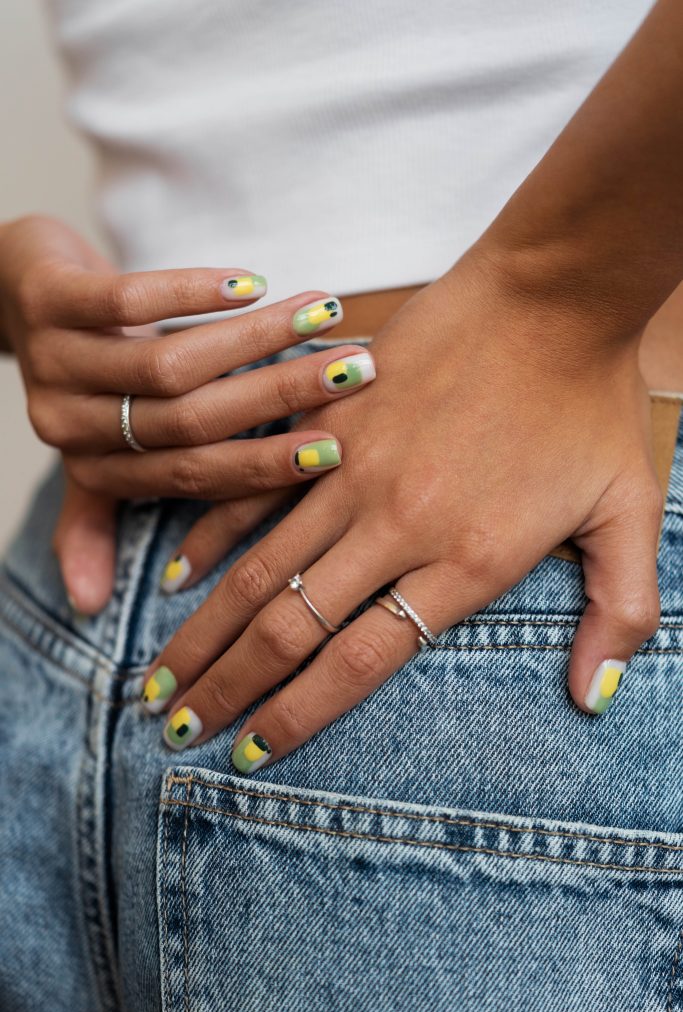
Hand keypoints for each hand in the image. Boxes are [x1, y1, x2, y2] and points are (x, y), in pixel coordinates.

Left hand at [0, 215, 374, 609]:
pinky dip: (192, 294)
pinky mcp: (47, 298)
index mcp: (98, 468)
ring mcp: (55, 362)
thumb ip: (102, 517)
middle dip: (279, 398)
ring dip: (253, 339)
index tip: (337, 450)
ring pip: (169, 364)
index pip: (195, 477)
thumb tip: (90, 609)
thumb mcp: (94, 452)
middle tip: (352, 372)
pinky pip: (128, 299)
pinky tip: (251, 283)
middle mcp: (72, 426)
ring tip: (320, 313)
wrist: (6, 292)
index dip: (265, 467)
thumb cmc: (82, 375)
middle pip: (191, 423)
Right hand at [142, 247, 662, 761]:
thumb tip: (598, 699)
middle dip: (226, 690)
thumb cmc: (592, 402)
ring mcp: (354, 469)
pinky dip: (210, 535)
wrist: (551, 292)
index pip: (359, 662)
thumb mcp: (632, 511)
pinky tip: (176, 576)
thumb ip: (619, 612)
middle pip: (291, 628)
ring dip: (203, 632)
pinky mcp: (332, 422)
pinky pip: (254, 487)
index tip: (247, 754)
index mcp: (467, 560)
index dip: (296, 716)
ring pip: (258, 569)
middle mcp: (397, 524)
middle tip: (176, 731)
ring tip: (156, 680)